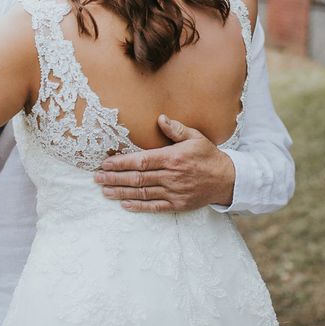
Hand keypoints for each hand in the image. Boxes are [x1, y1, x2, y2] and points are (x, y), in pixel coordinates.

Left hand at [94, 115, 235, 211]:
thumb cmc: (209, 156)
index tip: (106, 164)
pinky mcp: (177, 205)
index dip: (122, 163)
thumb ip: (176, 129)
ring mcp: (174, 192)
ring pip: (142, 193)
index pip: (142, 161)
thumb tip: (160, 118)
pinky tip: (124, 204)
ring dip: (121, 193)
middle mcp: (171, 176)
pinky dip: (138, 206)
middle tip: (97, 178)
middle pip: (137, 178)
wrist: (227, 180)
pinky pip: (153, 207)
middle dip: (115, 178)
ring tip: (105, 191)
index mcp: (173, 158)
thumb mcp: (196, 137)